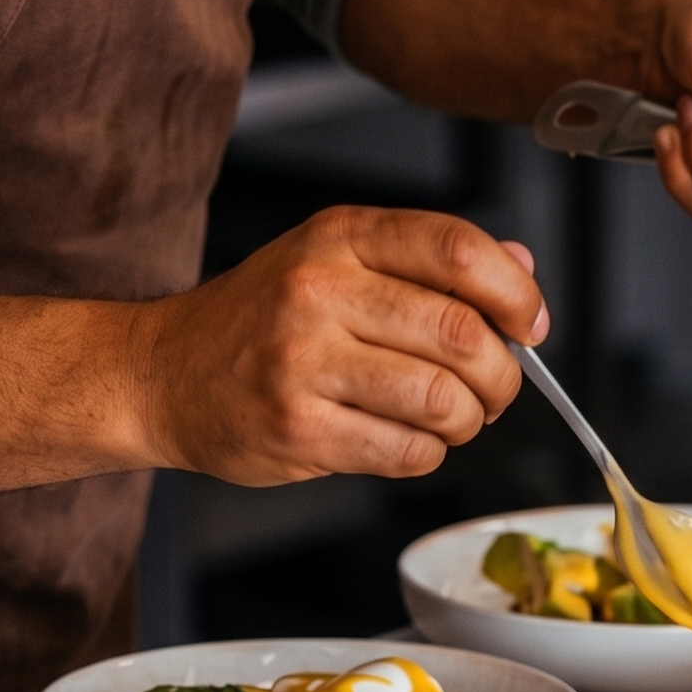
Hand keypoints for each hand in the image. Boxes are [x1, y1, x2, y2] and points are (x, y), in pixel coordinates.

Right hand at [136, 208, 546, 484]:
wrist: (161, 373)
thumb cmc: (259, 321)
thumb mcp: (336, 261)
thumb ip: (428, 262)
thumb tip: (522, 270)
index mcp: (340, 238)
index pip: (459, 250)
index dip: (516, 294)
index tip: (530, 325)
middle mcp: (320, 291)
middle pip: (463, 335)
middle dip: (501, 376)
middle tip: (493, 390)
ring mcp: (304, 362)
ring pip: (442, 401)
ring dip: (466, 422)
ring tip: (450, 419)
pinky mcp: (298, 428)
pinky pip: (407, 451)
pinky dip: (426, 453)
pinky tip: (405, 439)